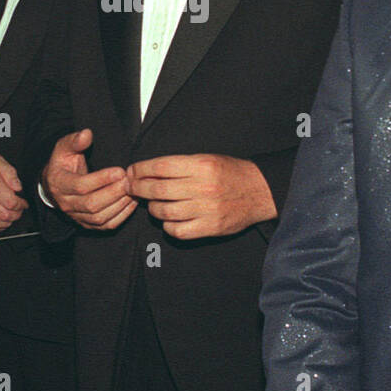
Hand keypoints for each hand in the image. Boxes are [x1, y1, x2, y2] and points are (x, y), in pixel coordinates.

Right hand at [43, 128, 135, 230]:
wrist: (55, 185)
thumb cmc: (63, 163)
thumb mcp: (64, 148)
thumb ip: (74, 140)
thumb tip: (87, 134)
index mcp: (59, 184)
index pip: (81, 186)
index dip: (101, 179)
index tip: (119, 171)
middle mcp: (66, 204)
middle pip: (92, 204)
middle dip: (114, 193)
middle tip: (129, 181)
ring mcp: (76, 216)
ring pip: (100, 217)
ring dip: (120, 204)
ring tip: (133, 190)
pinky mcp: (87, 224)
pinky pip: (106, 225)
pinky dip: (122, 215)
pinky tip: (132, 202)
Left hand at [127, 154, 275, 240]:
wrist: (259, 191)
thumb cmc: (230, 172)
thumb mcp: (207, 158)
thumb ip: (179, 165)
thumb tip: (147, 171)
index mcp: (201, 165)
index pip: (160, 167)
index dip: (141, 169)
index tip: (132, 171)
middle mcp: (203, 187)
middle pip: (158, 190)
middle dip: (138, 188)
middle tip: (131, 188)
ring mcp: (207, 209)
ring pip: (164, 212)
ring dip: (152, 208)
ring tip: (152, 204)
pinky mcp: (211, 227)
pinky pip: (178, 231)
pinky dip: (167, 226)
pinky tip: (169, 219)